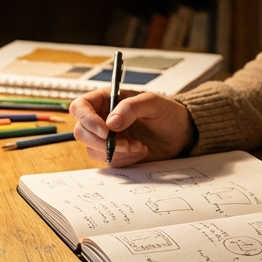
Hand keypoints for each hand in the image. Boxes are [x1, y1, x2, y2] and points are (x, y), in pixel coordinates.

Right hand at [70, 89, 193, 166]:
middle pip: (81, 132)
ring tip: (139, 146)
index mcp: (106, 100)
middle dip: (102, 142)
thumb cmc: (167, 112)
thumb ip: (131, 108)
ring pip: (93, 150)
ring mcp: (106, 138)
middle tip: (126, 144)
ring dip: (117, 152)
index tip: (106, 131)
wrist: (181, 134)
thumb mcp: (153, 103)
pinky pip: (108, 162)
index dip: (87, 120)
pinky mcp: (114, 154)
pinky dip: (124, 160)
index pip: (80, 107)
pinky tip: (140, 151)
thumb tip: (111, 122)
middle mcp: (101, 119)